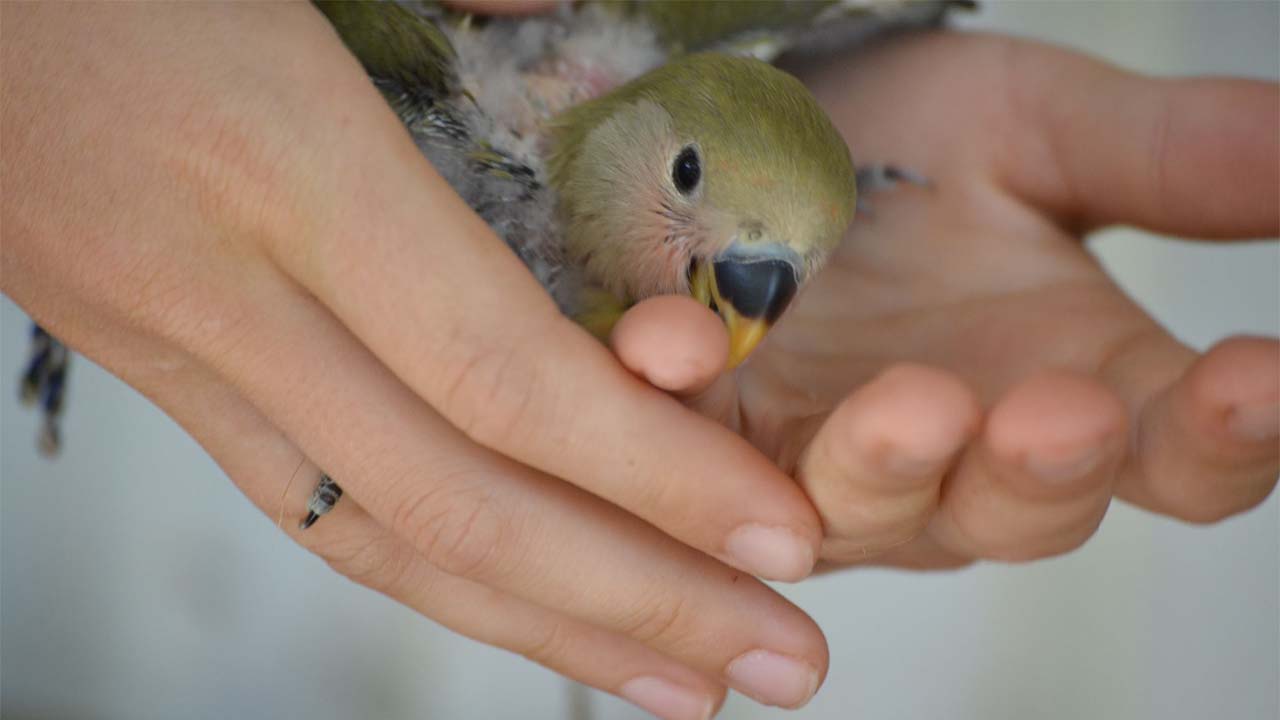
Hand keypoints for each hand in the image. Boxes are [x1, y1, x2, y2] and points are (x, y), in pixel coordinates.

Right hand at [1, 4, 835, 714]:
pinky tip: (520, 601)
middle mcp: (221, 287)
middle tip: (783, 667)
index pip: (502, 373)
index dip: (655, 474)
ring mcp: (165, 343)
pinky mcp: (140, 357)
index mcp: (278, 161)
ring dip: (540, 623)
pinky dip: (427, 569)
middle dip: (634, 600)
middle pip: (457, 498)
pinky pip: (304, 497)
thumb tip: (571, 30)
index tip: (782, 539)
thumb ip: (454, 5)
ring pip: (374, 535)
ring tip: (673, 683)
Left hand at [612, 32, 1278, 569]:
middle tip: (1068, 412)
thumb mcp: (1035, 131)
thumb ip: (1166, 159)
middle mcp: (954, 452)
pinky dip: (680, 400)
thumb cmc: (911, 144)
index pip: (1174, 454)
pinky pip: (689, 452)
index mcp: (1069, 388)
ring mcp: (824, 460)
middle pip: (1017, 513)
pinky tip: (676, 346)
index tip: (1259, 376)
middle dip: (1041, 472)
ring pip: (861, 512)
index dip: (1224, 435)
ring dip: (884, 473)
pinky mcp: (708, 434)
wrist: (765, 120)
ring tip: (912, 412)